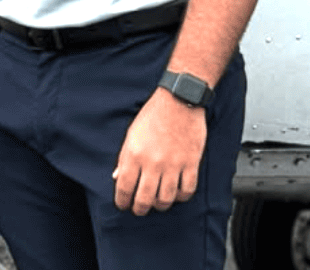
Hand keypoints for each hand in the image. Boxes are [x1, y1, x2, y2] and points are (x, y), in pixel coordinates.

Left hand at [112, 87, 207, 214]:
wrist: (179, 100)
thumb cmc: (154, 114)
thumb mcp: (132, 134)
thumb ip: (124, 158)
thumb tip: (117, 177)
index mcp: (134, 154)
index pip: (124, 188)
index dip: (122, 201)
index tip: (123, 205)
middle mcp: (153, 163)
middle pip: (144, 200)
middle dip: (139, 209)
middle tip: (139, 209)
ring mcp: (173, 165)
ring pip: (165, 200)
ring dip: (160, 205)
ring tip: (157, 203)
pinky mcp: (191, 163)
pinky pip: (187, 191)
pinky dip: (181, 197)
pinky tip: (177, 193)